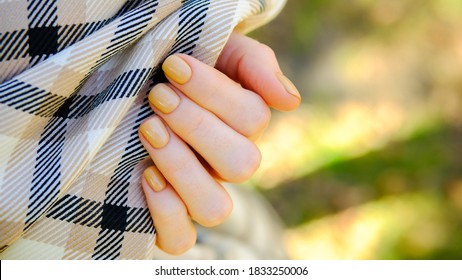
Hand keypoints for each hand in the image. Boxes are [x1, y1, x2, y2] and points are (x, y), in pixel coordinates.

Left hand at [138, 33, 299, 254]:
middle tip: (159, 95)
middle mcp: (226, 166)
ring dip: (182, 167)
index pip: (251, 120)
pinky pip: (180, 239)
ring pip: (214, 208)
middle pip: (240, 164)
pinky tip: (146, 174)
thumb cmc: (181, 69)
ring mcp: (198, 194)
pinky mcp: (167, 220)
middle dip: (197, 125)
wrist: (136, 88)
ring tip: (149, 129)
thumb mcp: (221, 51)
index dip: (213, 93)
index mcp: (243, 128)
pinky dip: (167, 212)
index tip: (175, 65)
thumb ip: (257, 66)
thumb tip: (290, 102)